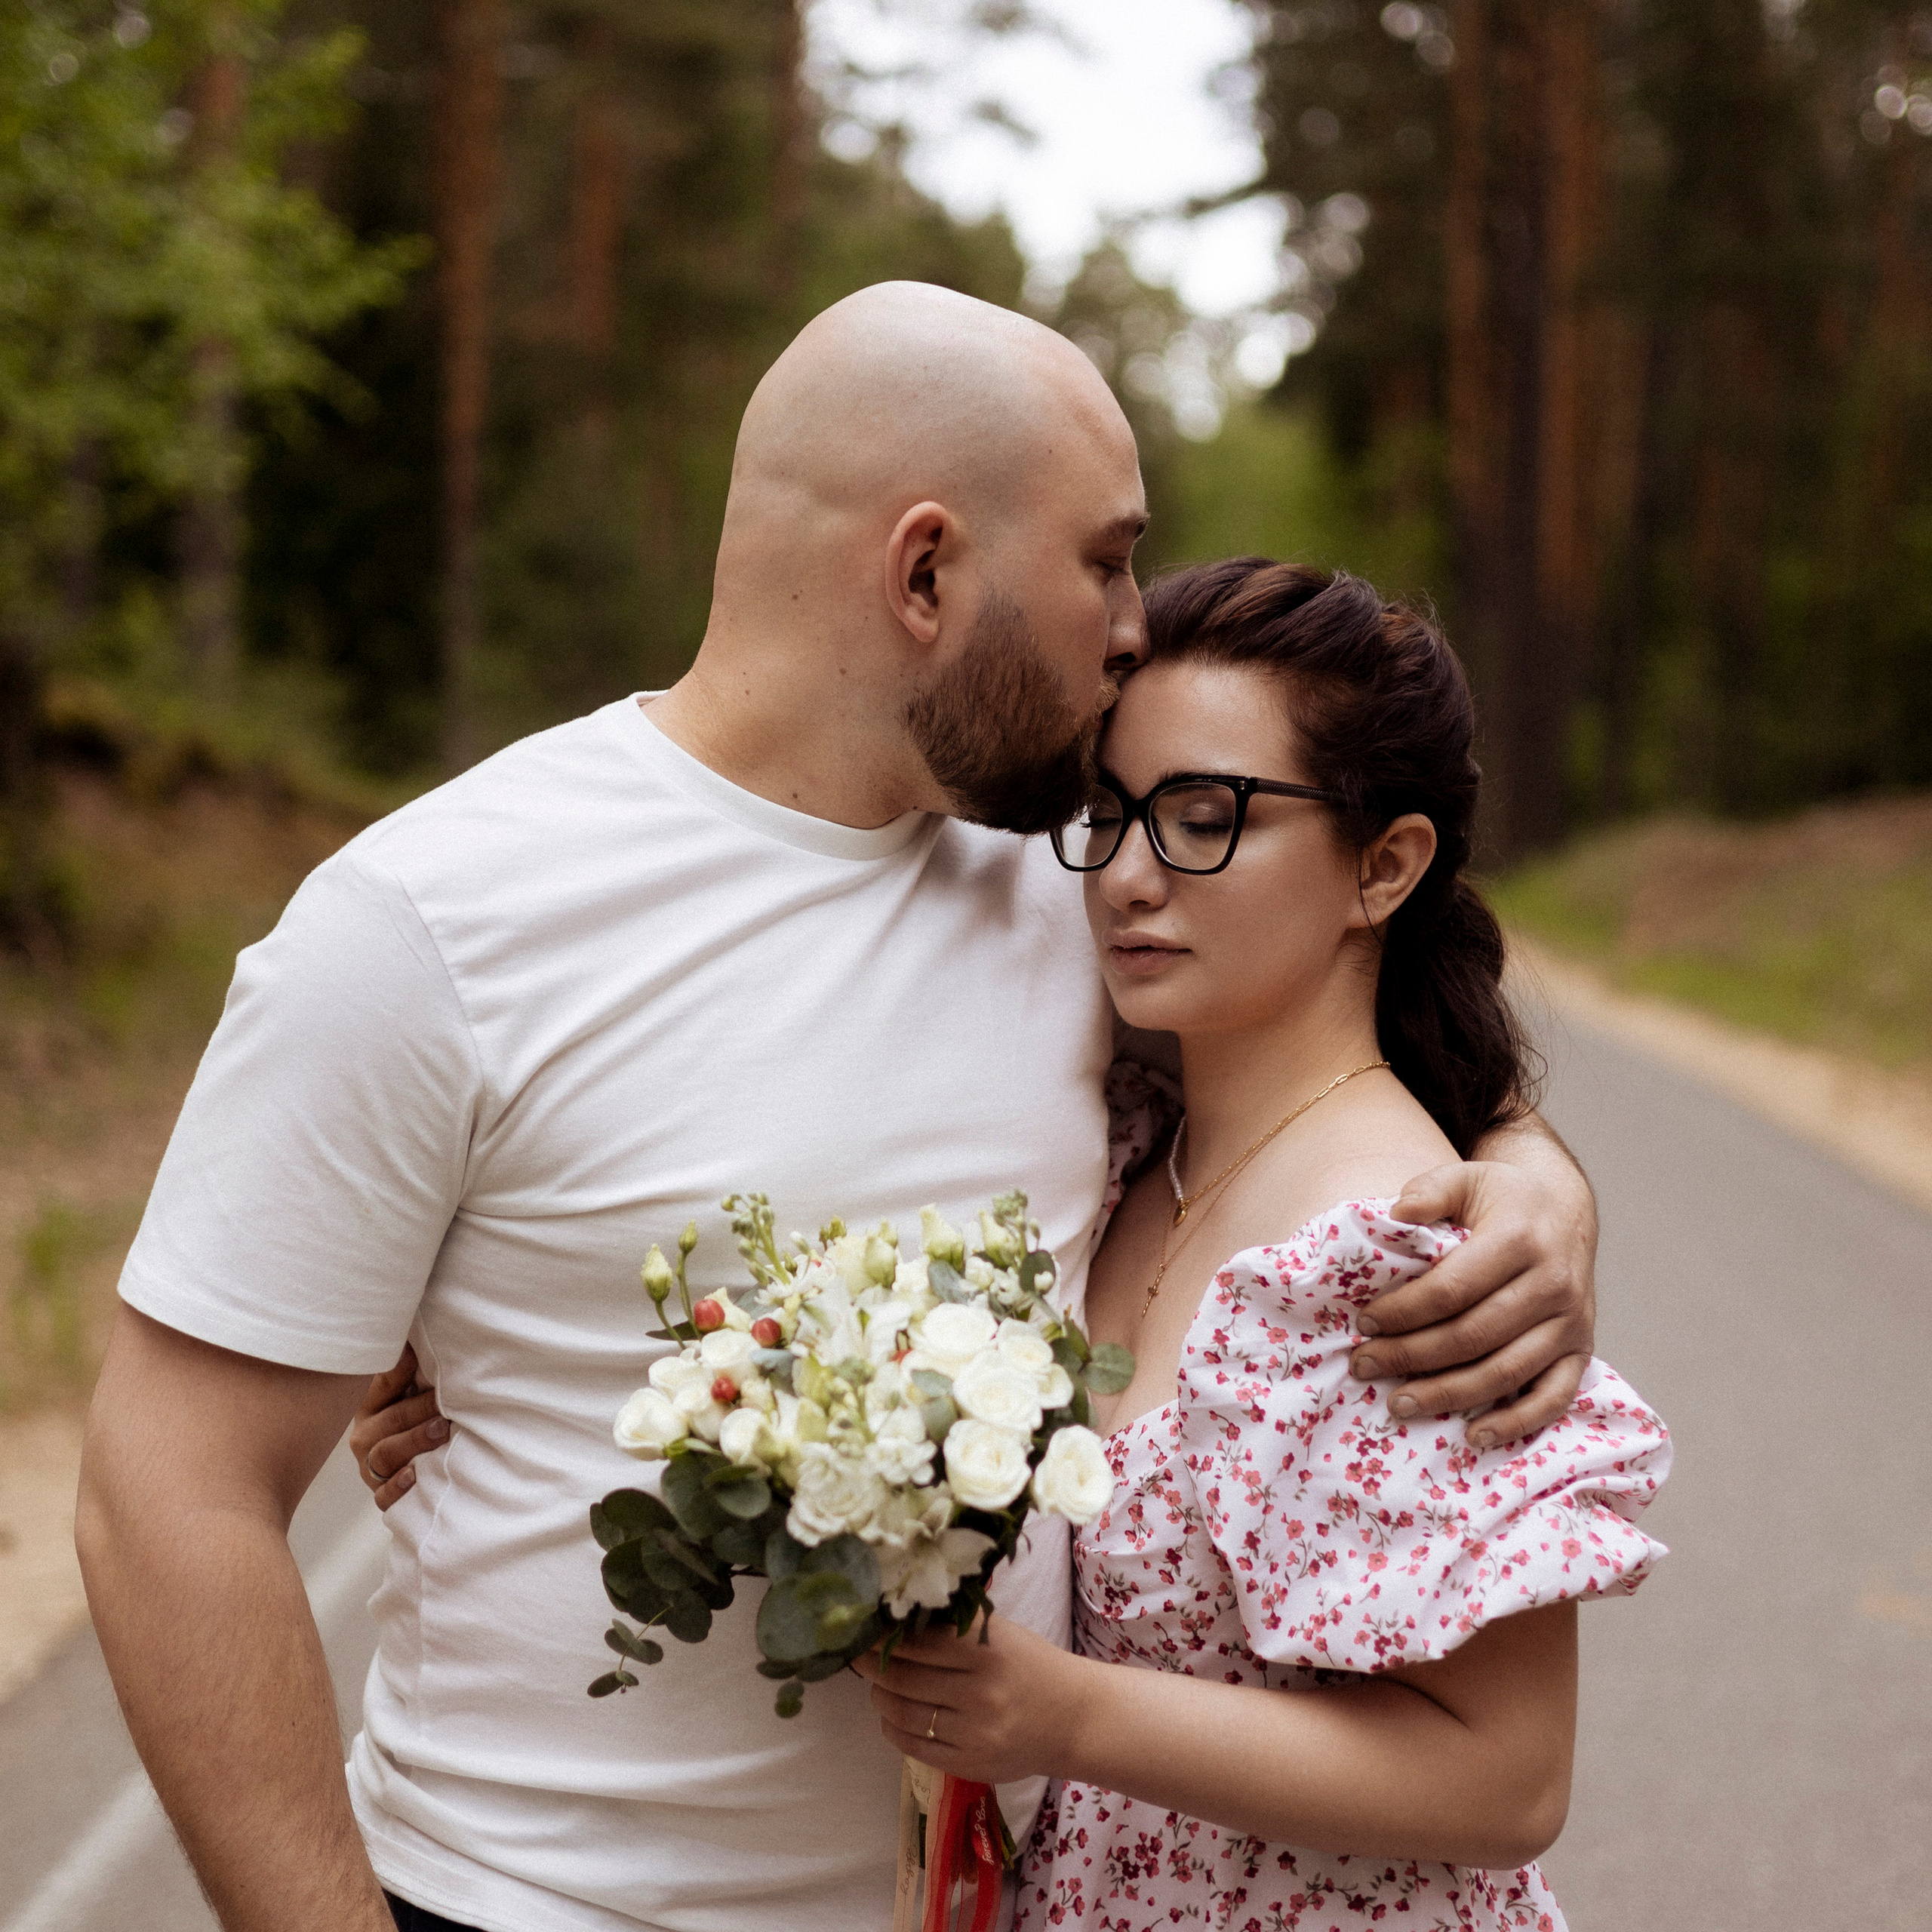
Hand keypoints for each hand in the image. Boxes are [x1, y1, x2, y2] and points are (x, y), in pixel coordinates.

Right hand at [349, 1345, 447, 1508]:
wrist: (413, 1463)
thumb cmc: (416, 1416)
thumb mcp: (411, 1391)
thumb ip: (411, 1369)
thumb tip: (416, 1337)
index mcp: (370, 1405)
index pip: (381, 1386)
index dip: (400, 1372)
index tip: (418, 1356)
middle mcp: (365, 1436)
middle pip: (389, 1421)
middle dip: (418, 1410)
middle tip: (445, 1403)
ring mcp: (371, 1468)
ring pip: (385, 1456)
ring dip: (414, 1442)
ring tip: (440, 1430)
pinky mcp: (381, 1494)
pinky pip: (384, 1497)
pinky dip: (398, 1488)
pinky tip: (414, 1476)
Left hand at [853, 1614, 1078, 1787]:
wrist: (1073, 1720)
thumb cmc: (1031, 1666)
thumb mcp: (1000, 1634)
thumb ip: (953, 1629)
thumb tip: (893, 1621)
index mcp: (988, 1650)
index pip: (919, 1641)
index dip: (884, 1636)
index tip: (863, 1628)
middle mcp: (981, 1691)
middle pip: (905, 1677)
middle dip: (872, 1665)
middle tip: (857, 1654)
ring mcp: (976, 1732)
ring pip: (905, 1713)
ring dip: (880, 1696)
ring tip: (875, 1685)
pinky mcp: (971, 1764)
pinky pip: (916, 1747)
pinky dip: (894, 1729)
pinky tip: (891, 1716)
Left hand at [1353, 1151, 1595, 1446]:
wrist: (1565, 1211)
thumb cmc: (1503, 1199)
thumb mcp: (1467, 1178)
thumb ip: (1431, 1189)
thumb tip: (1397, 1211)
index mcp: (1519, 1239)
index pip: (1451, 1288)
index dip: (1404, 1311)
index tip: (1364, 1321)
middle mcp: (1552, 1284)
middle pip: (1472, 1336)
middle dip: (1411, 1356)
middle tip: (1365, 1365)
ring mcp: (1571, 1322)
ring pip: (1506, 1372)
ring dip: (1448, 1395)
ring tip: (1398, 1404)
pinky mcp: (1582, 1349)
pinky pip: (1554, 1397)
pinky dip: (1517, 1422)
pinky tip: (1475, 1436)